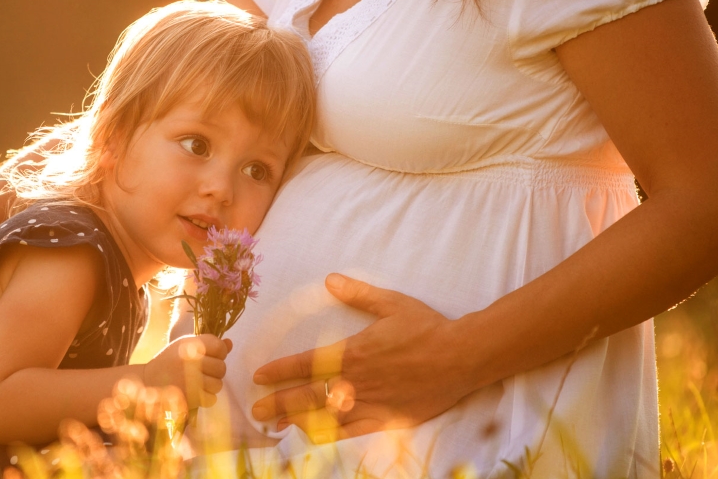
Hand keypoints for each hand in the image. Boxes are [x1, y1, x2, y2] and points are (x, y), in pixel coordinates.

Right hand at [145, 334, 231, 408]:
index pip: (219, 347)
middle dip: (216, 370)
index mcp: (191, 345)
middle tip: (204, 371)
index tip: (210, 356)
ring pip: (218, 384)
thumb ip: (208, 344)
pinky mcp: (190, 398)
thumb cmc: (170, 361)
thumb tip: (230, 344)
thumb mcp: (186, 346)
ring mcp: (191, 380)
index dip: (219, 352)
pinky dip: (206, 398)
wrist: (147, 381)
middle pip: (221, 367)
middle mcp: (192, 361)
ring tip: (200, 382)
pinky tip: (197, 392)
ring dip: (212, 385)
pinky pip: (212, 399)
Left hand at [250, 274, 471, 438]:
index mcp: (354, 351)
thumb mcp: (392, 303)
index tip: (259, 375)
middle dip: (279, 402)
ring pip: (327, 416)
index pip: (308, 363)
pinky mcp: (387, 419)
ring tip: (278, 426)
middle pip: (309, 394)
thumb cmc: (426, 327)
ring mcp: (371, 402)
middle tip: (255, 410)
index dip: (281, 370)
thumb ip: (358, 294)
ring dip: (299, 420)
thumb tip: (331, 280)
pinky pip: (353, 432)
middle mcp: (357, 380)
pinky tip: (316, 437)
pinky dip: (332, 436)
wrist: (461, 356)